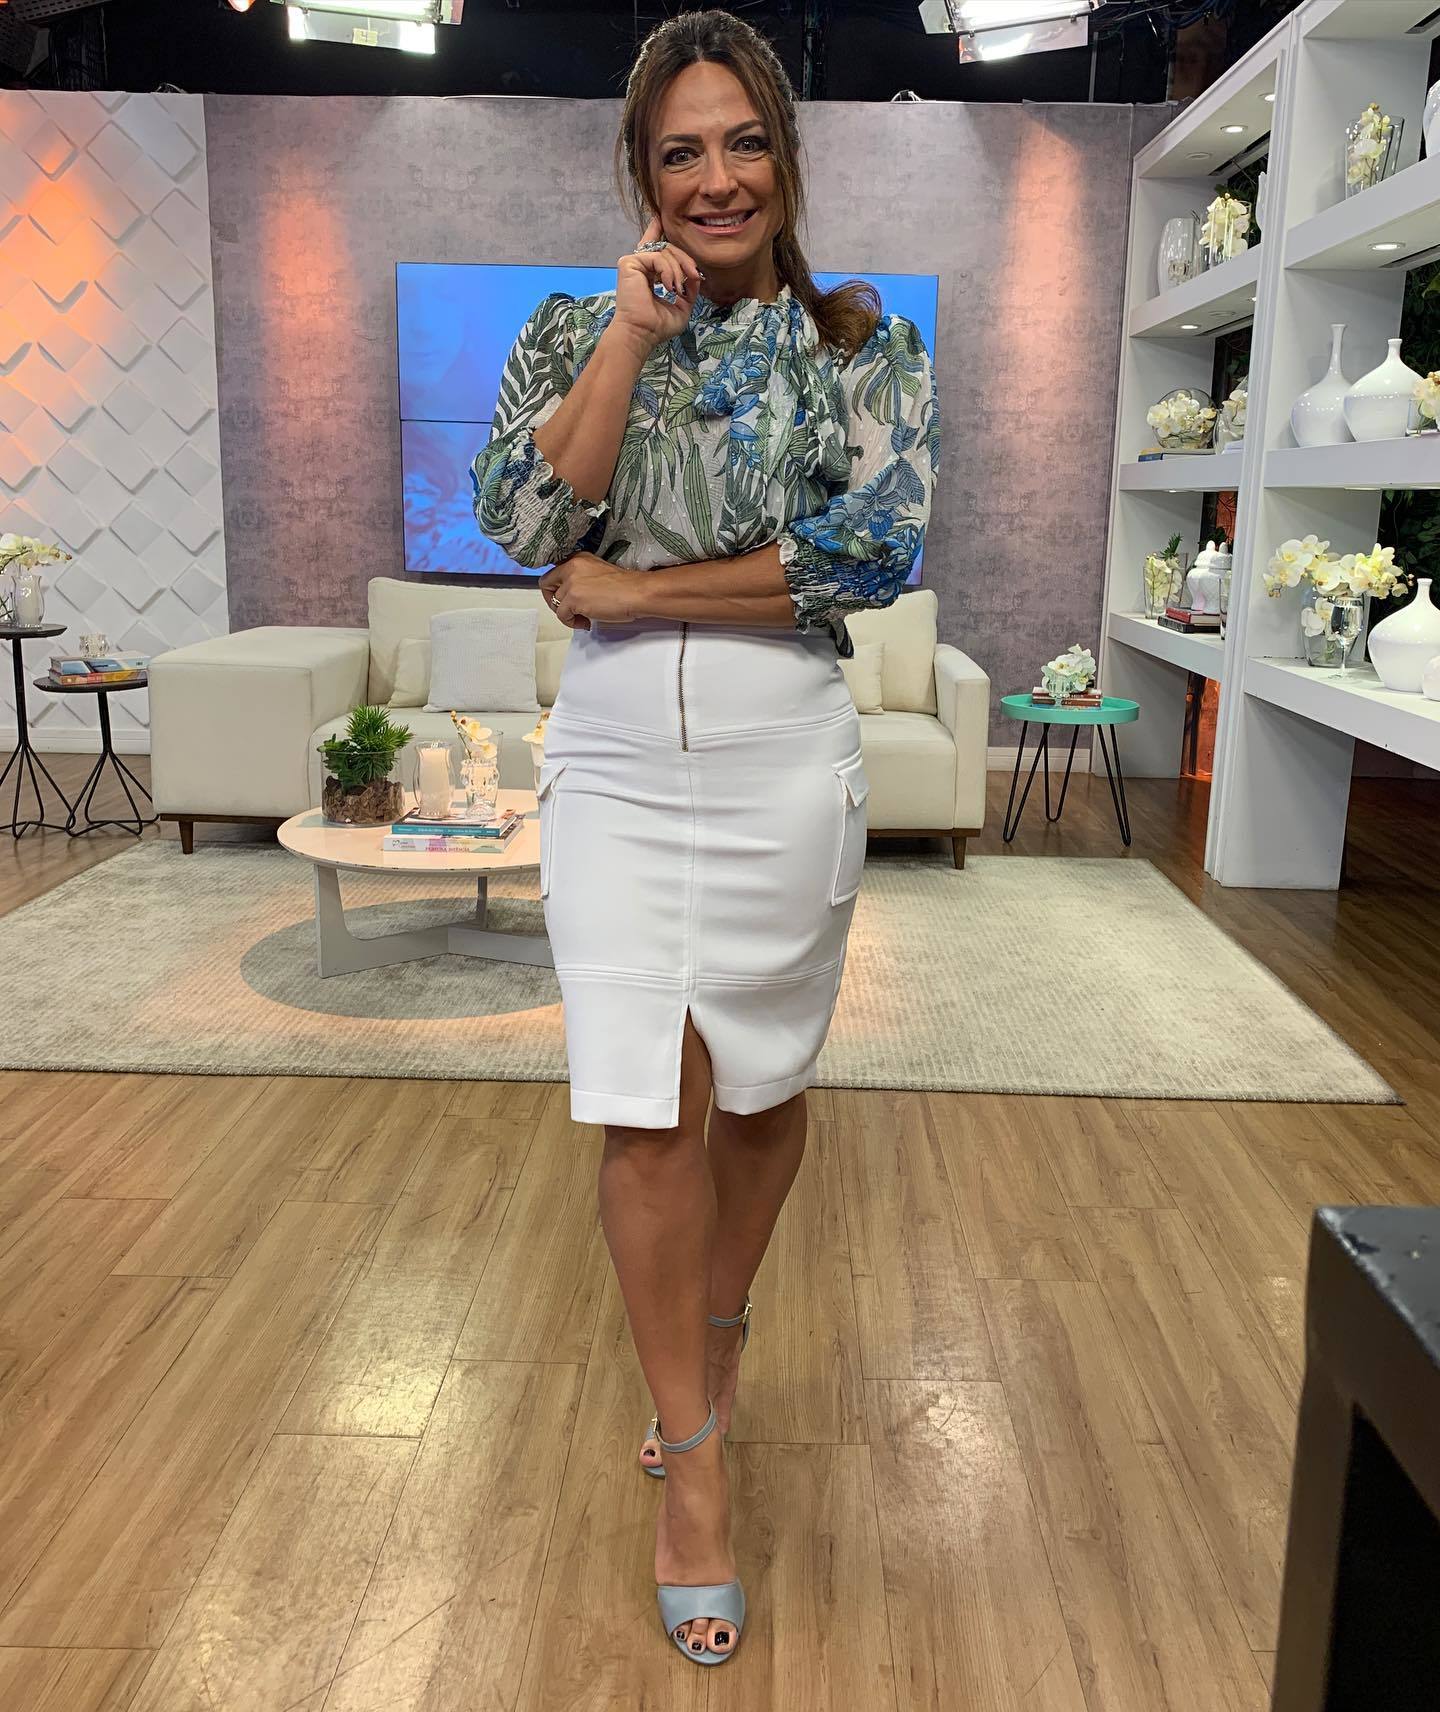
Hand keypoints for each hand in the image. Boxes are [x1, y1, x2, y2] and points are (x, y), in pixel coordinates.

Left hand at [539, 553, 644, 629]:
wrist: (636, 592)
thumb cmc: (626, 587)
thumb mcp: (598, 573)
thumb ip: (582, 578)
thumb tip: (573, 595)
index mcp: (578, 559)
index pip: (554, 571)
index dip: (557, 587)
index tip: (564, 598)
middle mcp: (571, 567)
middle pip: (546, 584)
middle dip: (553, 600)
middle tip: (567, 610)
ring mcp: (571, 583)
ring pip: (555, 603)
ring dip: (567, 614)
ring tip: (584, 618)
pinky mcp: (573, 599)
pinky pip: (562, 616)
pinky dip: (572, 623)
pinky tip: (586, 622)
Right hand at [612, 213, 703, 352]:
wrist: (642, 333)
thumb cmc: (657, 326)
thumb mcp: (681, 307)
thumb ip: (689, 290)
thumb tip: (696, 275)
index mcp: (648, 274)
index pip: (655, 248)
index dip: (656, 230)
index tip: (659, 217)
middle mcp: (639, 266)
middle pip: (668, 248)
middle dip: (685, 260)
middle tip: (694, 276)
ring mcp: (633, 263)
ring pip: (665, 251)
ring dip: (678, 270)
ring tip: (677, 289)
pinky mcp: (629, 263)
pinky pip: (657, 256)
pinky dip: (668, 271)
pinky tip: (668, 286)